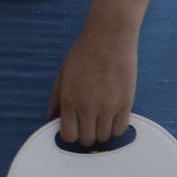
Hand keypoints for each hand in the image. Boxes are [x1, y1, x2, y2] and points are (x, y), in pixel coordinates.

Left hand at [47, 20, 137, 146]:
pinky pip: (120, 129)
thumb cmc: (84, 52)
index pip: (68, 136)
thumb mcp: (63, 73)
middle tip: (89, 124)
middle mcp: (87, 107)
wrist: (109, 36)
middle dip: (86, 135)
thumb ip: (56, 98)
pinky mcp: (125, 104)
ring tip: (102, 118)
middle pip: (87, 140)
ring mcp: (107, 107)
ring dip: (101, 131)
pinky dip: (116, 127)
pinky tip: (113, 117)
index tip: (75, 128)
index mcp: (69, 100)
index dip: (71, 134)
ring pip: (104, 137)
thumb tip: (51, 117)